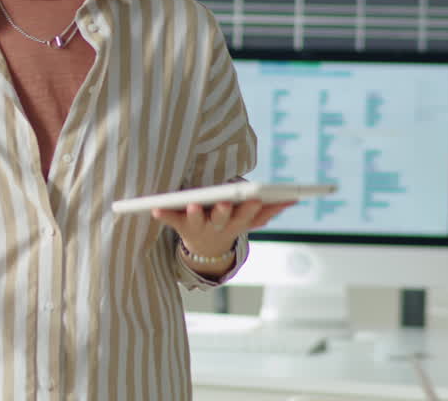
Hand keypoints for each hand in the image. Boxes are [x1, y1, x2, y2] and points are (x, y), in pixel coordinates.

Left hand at [152, 198, 295, 258]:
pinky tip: (154, 210)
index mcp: (237, 223)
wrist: (206, 248)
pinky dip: (163, 215)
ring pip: (197, 222)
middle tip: (226, 202)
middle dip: (226, 212)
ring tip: (193, 206)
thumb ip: (269, 210)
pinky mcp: (180, 226)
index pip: (248, 216)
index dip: (252, 208)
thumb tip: (294, 198)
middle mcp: (219, 226)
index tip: (258, 198)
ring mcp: (199, 227)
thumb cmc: (229, 223)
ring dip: (196, 214)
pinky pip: (170, 220)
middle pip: (223, 219)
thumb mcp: (250, 220)